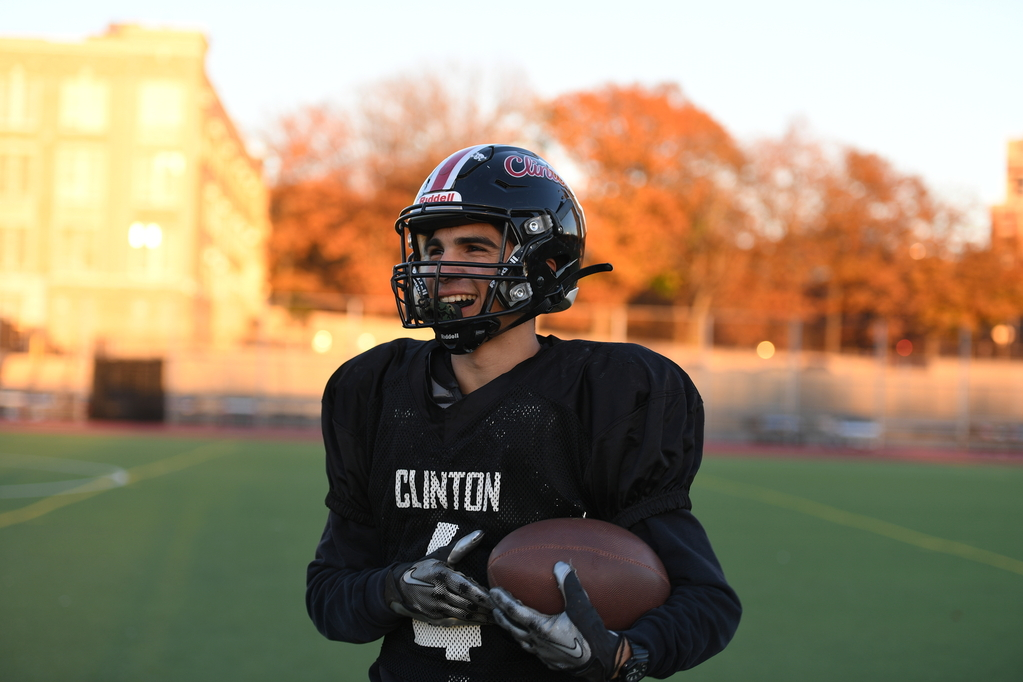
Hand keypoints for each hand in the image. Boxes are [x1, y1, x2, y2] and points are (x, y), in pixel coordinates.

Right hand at [383, 529, 493, 626]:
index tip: (497, 596)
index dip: (482, 594)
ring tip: (498, 616)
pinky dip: (472, 622)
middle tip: (504, 607)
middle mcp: (438, 593)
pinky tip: (484, 620)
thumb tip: (481, 533)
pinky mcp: (435, 619)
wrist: (398, 588)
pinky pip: (457, 622)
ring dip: (482, 616)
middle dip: (486, 607)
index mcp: (441, 576)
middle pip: (468, 603)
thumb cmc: (424, 568)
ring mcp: (436, 608)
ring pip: (464, 615)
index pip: (465, 588)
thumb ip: (462, 546)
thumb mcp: (440, 554)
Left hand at [490, 561, 624, 681]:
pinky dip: (525, 640)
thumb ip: (569, 584)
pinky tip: (529, 637)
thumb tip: (560, 565)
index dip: (503, 600)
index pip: (515, 611)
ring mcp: (543, 654)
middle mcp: (538, 642)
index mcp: (541, 628)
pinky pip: (531, 650)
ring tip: (507, 619)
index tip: (494, 591)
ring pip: (520, 640)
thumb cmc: (591, 634)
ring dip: (511, 628)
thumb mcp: (581, 606)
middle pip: (512, 628)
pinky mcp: (550, 661)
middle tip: (494, 604)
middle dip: (501, 615)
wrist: (603, 661)